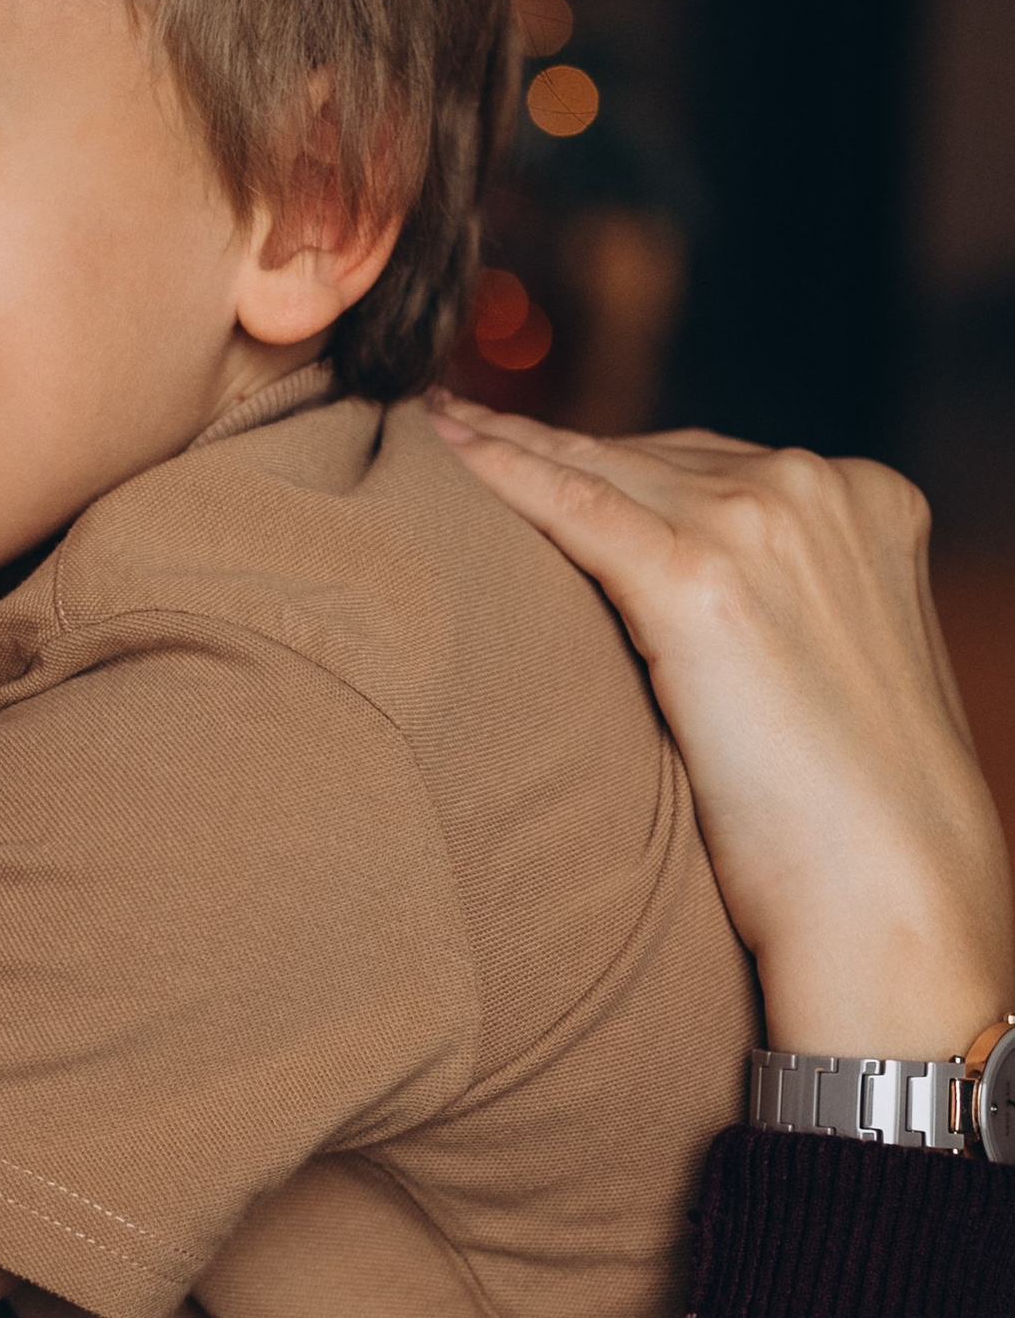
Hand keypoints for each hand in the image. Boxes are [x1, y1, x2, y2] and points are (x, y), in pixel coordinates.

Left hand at [428, 397, 1012, 1059]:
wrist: (885, 897)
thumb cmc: (848, 816)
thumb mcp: (825, 669)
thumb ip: (773, 600)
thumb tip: (665, 590)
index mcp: (871, 502)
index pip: (710, 464)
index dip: (612, 459)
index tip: (528, 439)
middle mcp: (820, 489)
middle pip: (648, 454)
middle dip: (550, 445)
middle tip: (453, 421)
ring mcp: (762, 523)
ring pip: (597, 464)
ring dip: (504, 444)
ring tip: (431, 427)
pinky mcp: (698, 577)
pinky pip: (568, 500)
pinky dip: (494, 468)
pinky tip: (439, 447)